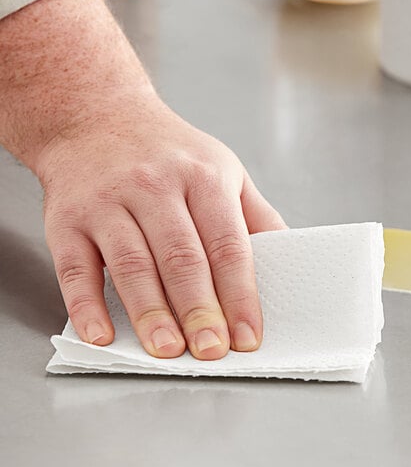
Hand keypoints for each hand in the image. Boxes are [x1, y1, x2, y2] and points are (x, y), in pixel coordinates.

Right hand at [37, 96, 285, 359]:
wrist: (96, 116)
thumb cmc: (168, 152)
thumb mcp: (223, 168)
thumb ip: (255, 215)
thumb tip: (286, 259)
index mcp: (203, 178)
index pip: (228, 245)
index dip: (240, 294)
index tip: (247, 336)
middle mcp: (155, 186)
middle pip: (182, 258)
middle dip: (199, 310)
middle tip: (211, 350)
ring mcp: (108, 202)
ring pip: (133, 265)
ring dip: (151, 313)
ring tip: (168, 350)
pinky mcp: (67, 219)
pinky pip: (75, 267)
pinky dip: (85, 304)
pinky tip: (100, 334)